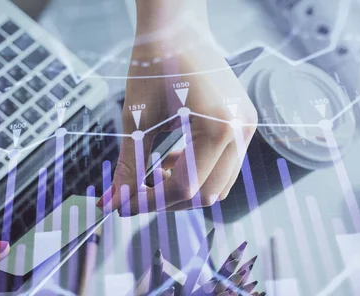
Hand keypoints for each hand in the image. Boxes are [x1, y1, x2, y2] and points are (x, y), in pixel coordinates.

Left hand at [100, 10, 257, 214]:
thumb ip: (128, 166)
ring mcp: (246, 127)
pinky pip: (222, 166)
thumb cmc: (153, 63)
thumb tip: (112, 203)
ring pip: (217, 185)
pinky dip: (194, 172)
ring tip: (151, 176)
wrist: (175, 26)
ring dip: (182, 189)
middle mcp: (241, 130)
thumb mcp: (137, 119)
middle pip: (206, 194)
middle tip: (133, 196)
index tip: (121, 204)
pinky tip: (168, 162)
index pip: (184, 188)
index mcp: (219, 127)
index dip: (148, 202)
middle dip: (166, 201)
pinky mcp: (241, 124)